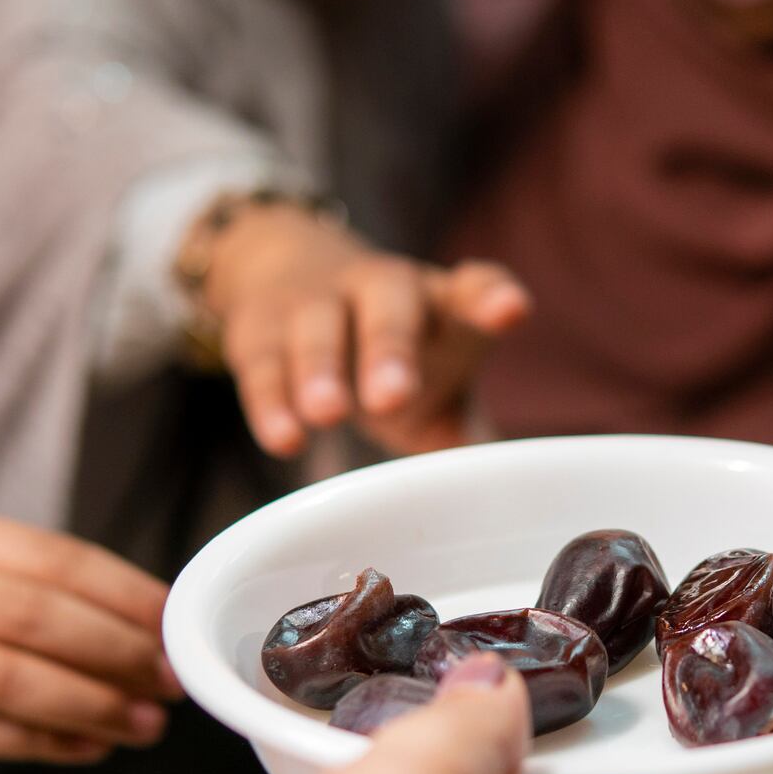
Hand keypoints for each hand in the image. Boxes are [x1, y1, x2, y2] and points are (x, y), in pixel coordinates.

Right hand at [0, 507, 173, 773]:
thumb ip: (27, 598)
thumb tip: (145, 630)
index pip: (53, 558)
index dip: (126, 596)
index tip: (175, 629)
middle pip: (35, 616)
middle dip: (117, 653)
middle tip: (169, 685)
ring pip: (8, 678)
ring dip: (89, 706)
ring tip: (143, 726)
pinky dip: (41, 743)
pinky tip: (86, 749)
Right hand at [206, 206, 530, 457]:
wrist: (290, 276)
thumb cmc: (392, 354)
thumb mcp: (436, 388)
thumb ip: (464, 433)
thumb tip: (497, 497)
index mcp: (440, 302)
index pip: (473, 289)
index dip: (491, 297)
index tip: (511, 310)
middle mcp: (382, 289)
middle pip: (389, 304)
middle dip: (391, 348)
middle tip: (393, 397)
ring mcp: (318, 302)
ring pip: (318, 326)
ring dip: (321, 368)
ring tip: (328, 414)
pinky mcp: (261, 329)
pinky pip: (264, 364)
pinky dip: (270, 401)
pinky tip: (285, 438)